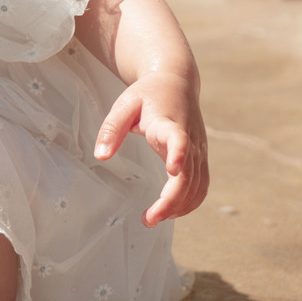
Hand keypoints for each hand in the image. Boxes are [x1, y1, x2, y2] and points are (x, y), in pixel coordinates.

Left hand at [94, 71, 208, 226]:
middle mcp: (190, 139)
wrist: (176, 81)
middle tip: (148, 219)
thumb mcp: (124, 105)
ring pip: (198, 185)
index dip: (178, 153)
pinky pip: (201, 185)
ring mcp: (198, 150)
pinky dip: (189, 202)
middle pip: (188, 175)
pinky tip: (170, 212)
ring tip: (153, 219)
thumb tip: (101, 156)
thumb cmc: (147, 94)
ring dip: (180, 207)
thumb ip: (111, 129)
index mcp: (170, 123)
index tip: (172, 169)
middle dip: (171, 201)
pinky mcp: (200, 157)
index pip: (178, 139)